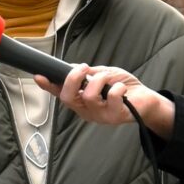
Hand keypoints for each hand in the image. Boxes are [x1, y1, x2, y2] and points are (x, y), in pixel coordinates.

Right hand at [40, 64, 175, 135]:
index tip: (38, 76)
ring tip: (108, 77)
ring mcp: (99, 115)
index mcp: (80, 100)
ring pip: (89, 96)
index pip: (60, 93)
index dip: (48, 86)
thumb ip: (88, 74)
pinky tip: (121, 88)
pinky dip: (117, 87)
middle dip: (74, 77)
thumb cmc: (123, 88)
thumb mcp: (102, 76)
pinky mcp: (114, 116)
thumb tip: (72, 67)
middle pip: (68, 97)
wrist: (146, 100)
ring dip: (100, 80)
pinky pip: (111, 97)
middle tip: (85, 68)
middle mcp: (86, 110)